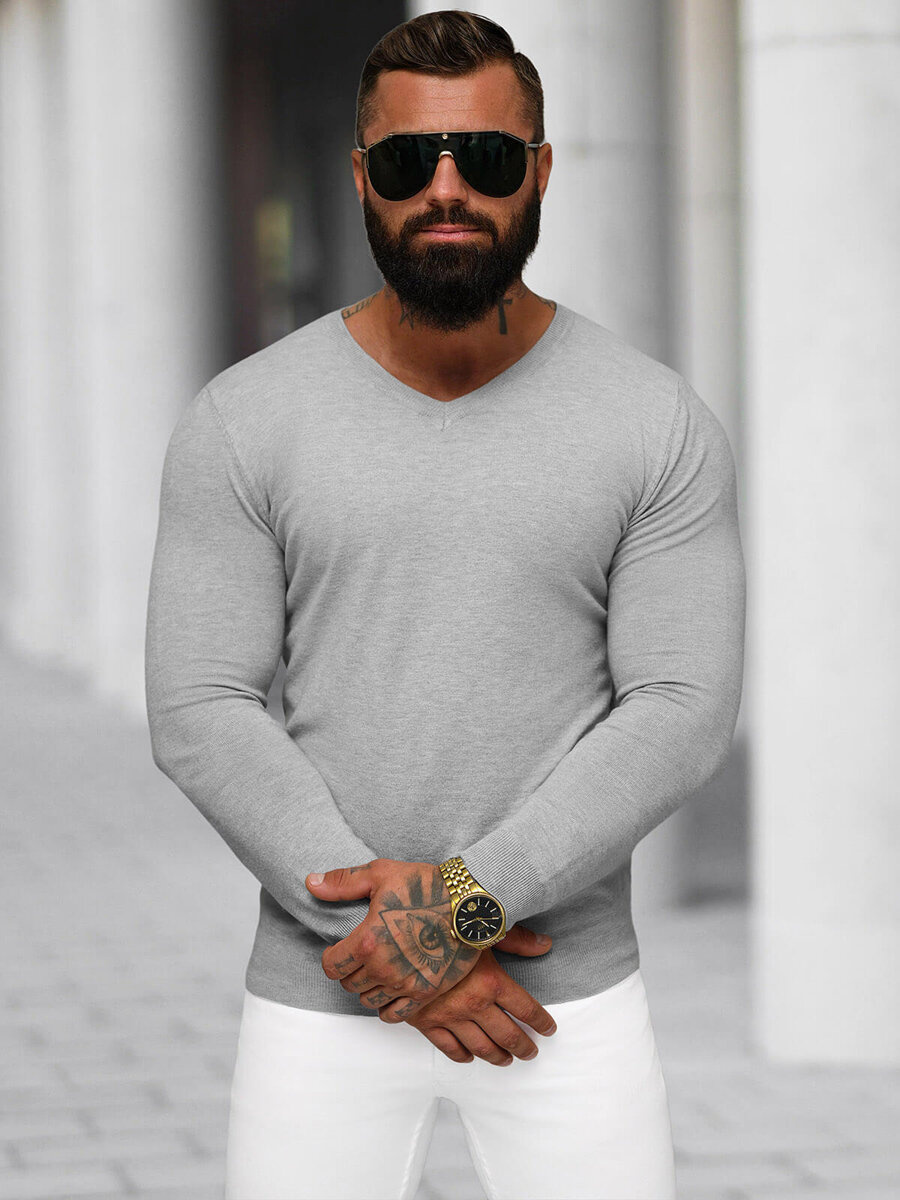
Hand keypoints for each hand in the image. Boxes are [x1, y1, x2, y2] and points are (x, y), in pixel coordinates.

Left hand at [306, 858, 480, 1021]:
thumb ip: (342, 883)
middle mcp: (383, 968)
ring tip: (378, 969)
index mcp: (367, 940)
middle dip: (351, 971)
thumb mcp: (380, 874)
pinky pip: (394, 1015)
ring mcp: (405, 984)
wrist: (469, 903)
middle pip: (349, 984)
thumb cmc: (426, 885)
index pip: (331, 966)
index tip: (339, 950)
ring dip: (368, 987)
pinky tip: (392, 989)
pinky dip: (387, 1006)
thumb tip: (311, 883)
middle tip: (362, 956)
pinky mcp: (425, 993)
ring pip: (369, 1000)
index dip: (331, 958)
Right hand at [404, 925, 557, 1065]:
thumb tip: (545, 944)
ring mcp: (449, 1016)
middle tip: (532, 1052)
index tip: (549, 1029)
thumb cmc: (444, 926)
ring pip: (480, 1047)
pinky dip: (462, 1056)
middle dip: (523, 1046)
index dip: (540, 1021)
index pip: (525, 1009)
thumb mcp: (484, 928)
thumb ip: (517, 939)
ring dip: (497, 1056)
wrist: (398, 936)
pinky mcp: (426, 1021)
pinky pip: (448, 1047)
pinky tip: (470, 1057)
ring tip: (508, 1059)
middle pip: (507, 1035)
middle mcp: (473, 1004)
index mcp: (491, 981)